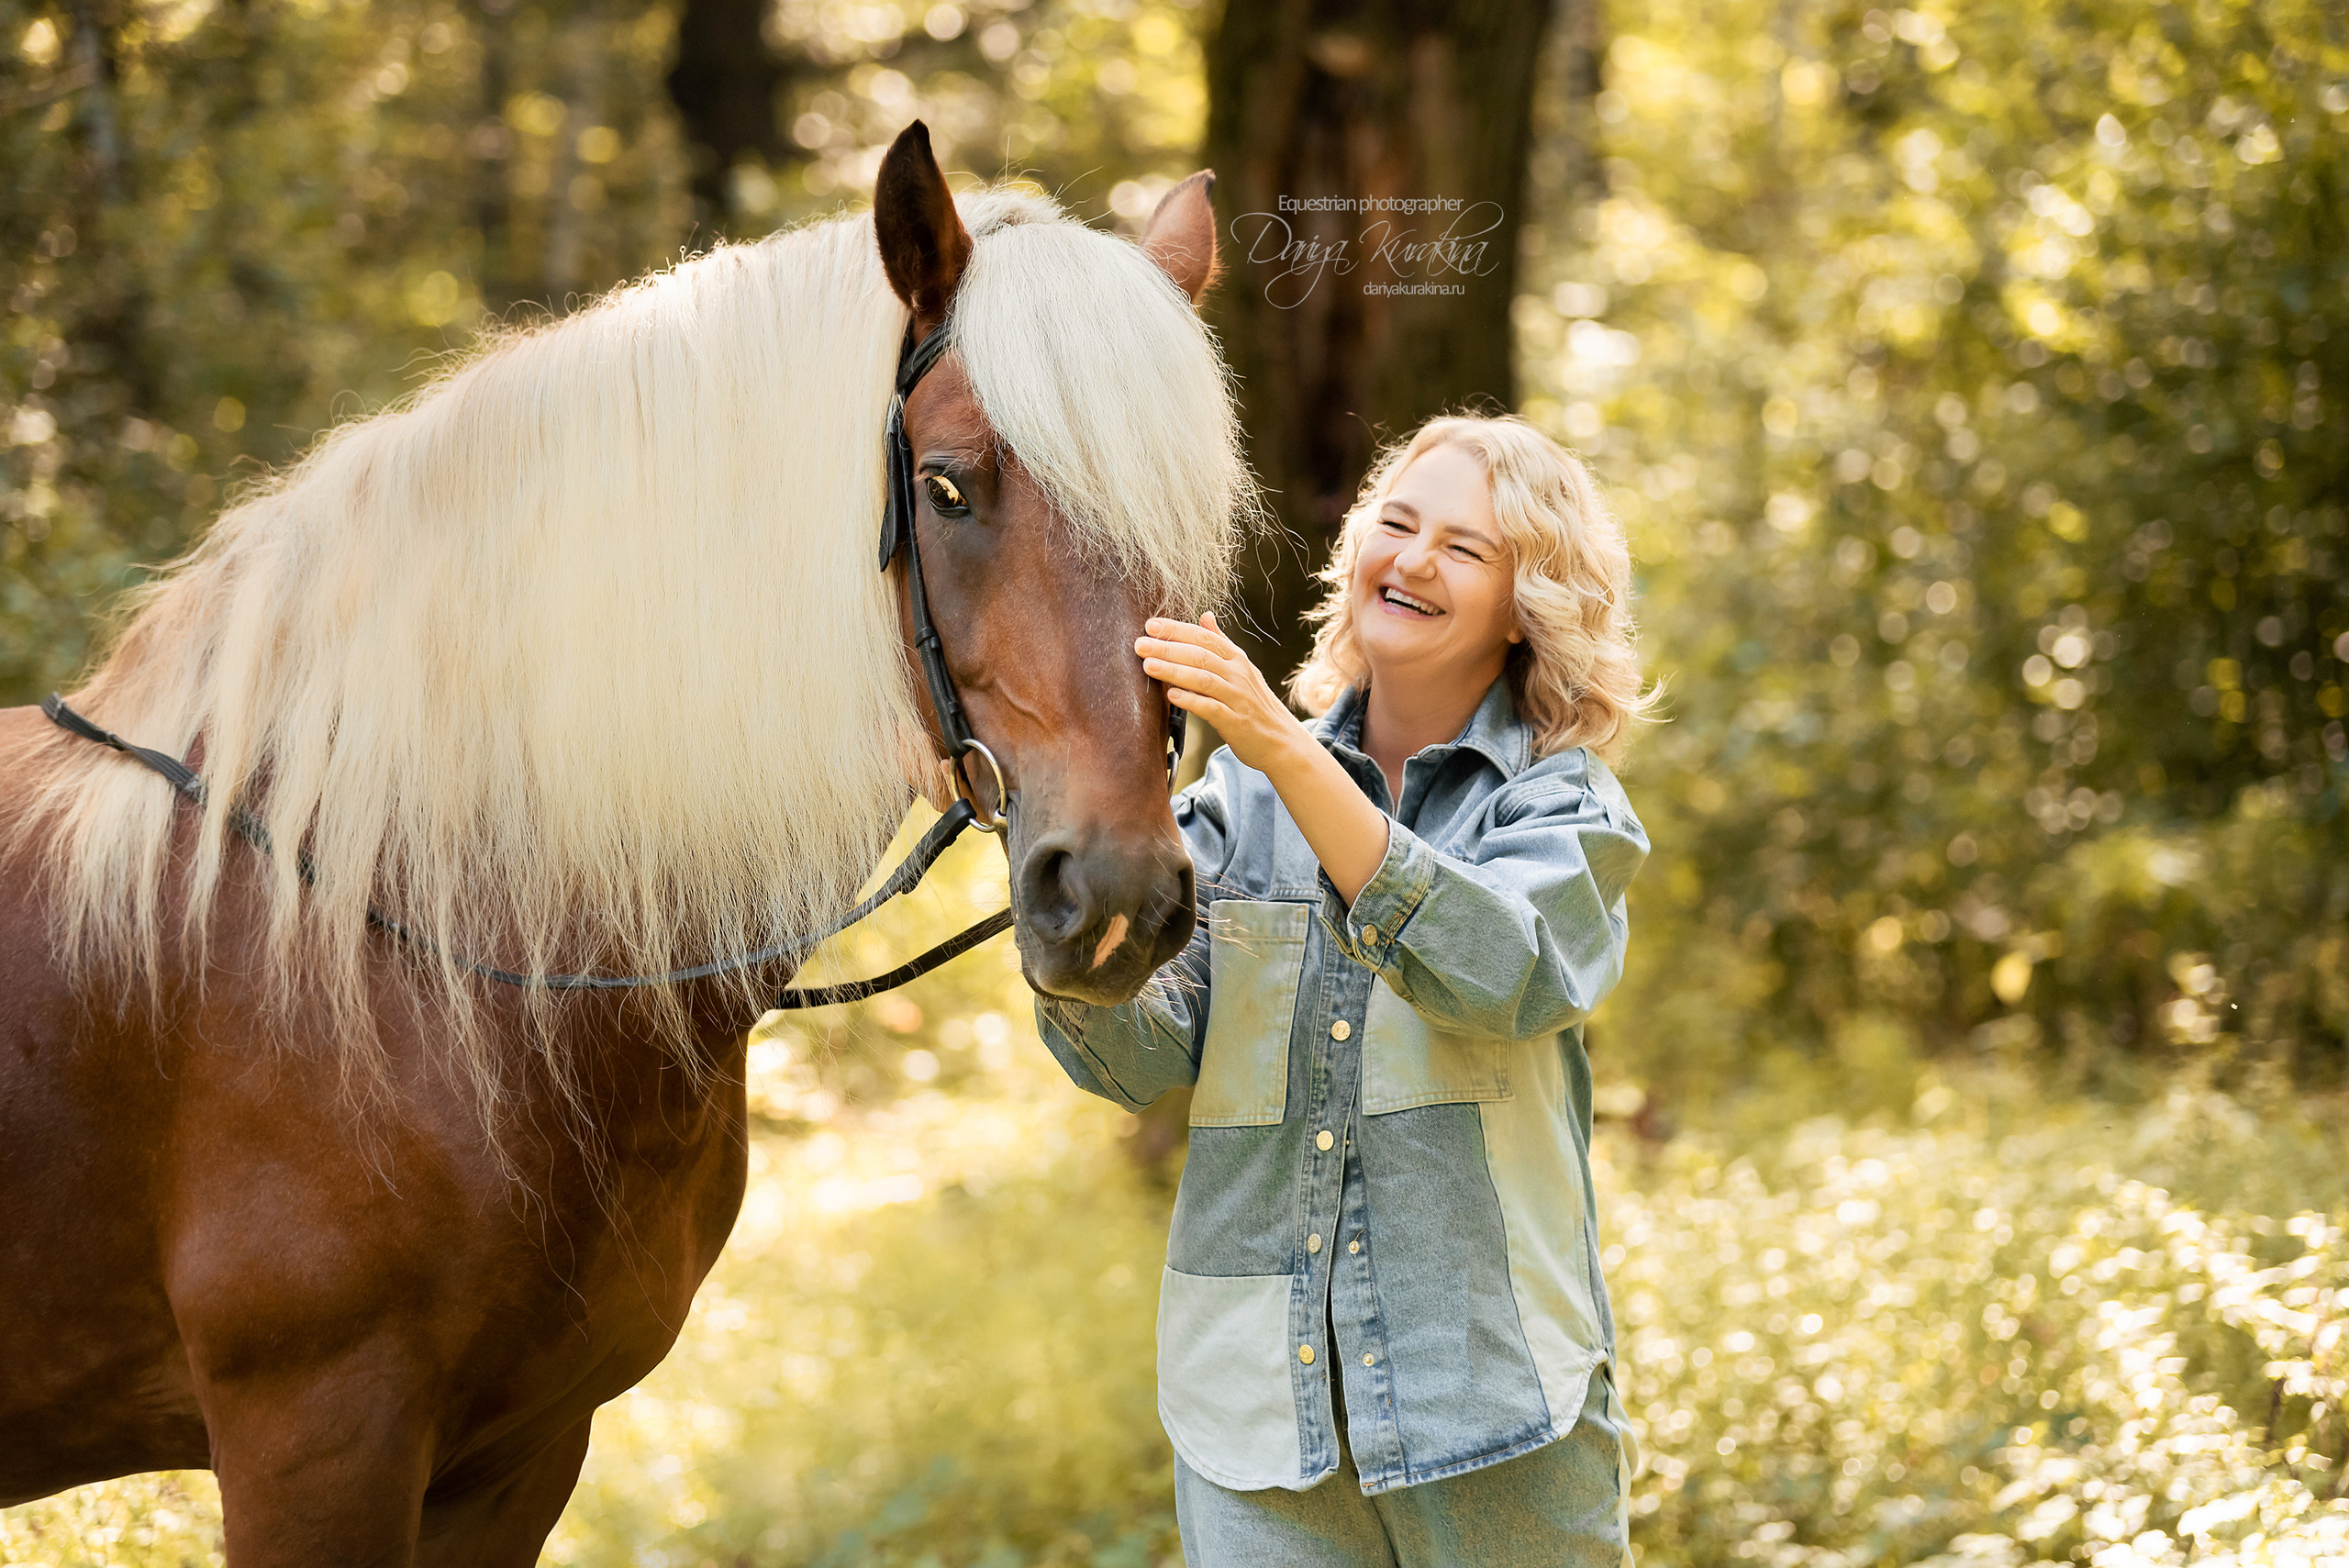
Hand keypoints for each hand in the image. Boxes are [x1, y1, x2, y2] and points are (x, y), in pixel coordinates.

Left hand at [1135, 612, 1309, 776]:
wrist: (1281, 740)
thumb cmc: (1254, 703)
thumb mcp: (1242, 668)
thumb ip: (1220, 642)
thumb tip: (1205, 615)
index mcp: (1237, 658)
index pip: (1203, 637)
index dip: (1177, 630)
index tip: (1151, 625)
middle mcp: (1238, 674)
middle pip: (1200, 655)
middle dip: (1168, 648)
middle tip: (1140, 644)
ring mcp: (1238, 697)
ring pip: (1203, 679)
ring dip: (1174, 671)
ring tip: (1148, 666)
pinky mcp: (1236, 722)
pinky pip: (1211, 708)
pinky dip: (1192, 701)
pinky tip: (1172, 696)